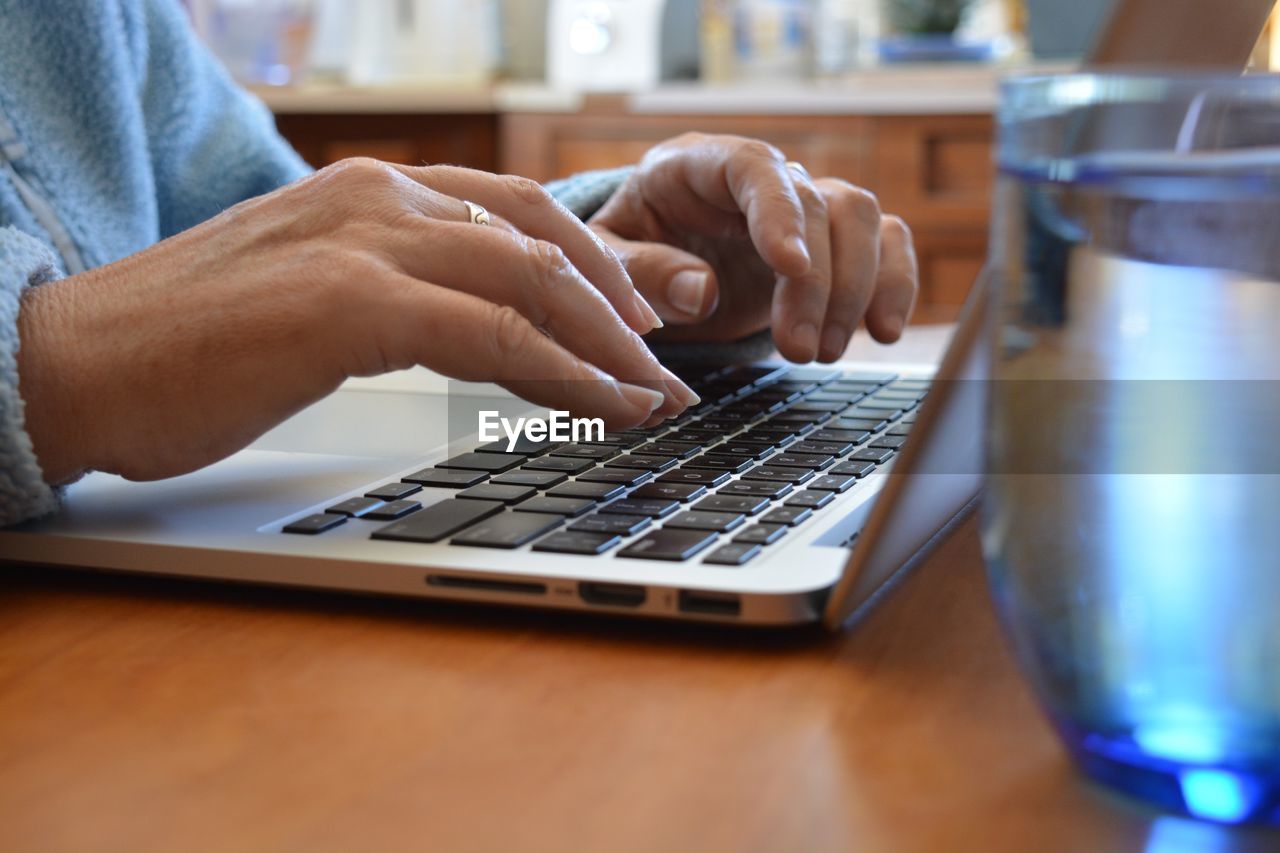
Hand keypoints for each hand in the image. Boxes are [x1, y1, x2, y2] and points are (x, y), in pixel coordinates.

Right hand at [17, 158, 696, 483]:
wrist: (71, 364)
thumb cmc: (185, 349)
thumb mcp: (309, 301)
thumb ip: (390, 294)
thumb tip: (465, 329)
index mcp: (370, 194)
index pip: (516, 217)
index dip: (594, 269)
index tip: (640, 326)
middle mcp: (378, 199)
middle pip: (543, 240)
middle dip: (623, 307)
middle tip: (669, 367)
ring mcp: (364, 242)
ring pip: (533, 281)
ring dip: (611, 344)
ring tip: (657, 396)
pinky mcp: (349, 303)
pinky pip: (494, 334)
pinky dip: (564, 372)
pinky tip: (604, 407)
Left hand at [589, 133, 918, 362]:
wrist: (652, 272)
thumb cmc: (626, 257)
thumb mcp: (610, 265)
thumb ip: (643, 274)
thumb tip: (701, 290)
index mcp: (695, 167)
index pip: (752, 167)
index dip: (777, 211)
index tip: (789, 265)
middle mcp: (758, 180)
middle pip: (817, 204)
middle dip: (816, 284)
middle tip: (800, 349)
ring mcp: (801, 209)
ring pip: (860, 219)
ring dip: (855, 289)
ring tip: (824, 352)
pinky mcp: (830, 244)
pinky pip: (884, 243)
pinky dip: (894, 283)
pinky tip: (883, 329)